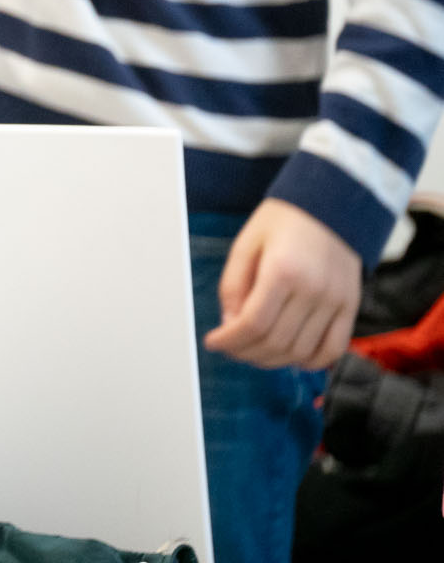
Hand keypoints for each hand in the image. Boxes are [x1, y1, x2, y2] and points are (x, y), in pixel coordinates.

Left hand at [206, 197, 361, 369]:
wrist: (331, 204)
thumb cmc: (283, 221)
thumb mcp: (246, 244)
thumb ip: (233, 285)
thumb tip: (230, 324)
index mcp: (282, 271)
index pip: (253, 323)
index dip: (230, 340)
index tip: (213, 342)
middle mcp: (313, 290)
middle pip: (276, 342)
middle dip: (246, 352)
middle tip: (230, 348)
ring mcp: (336, 301)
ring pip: (302, 351)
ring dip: (273, 360)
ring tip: (254, 352)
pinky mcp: (351, 307)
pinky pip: (333, 349)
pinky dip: (311, 361)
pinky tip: (290, 357)